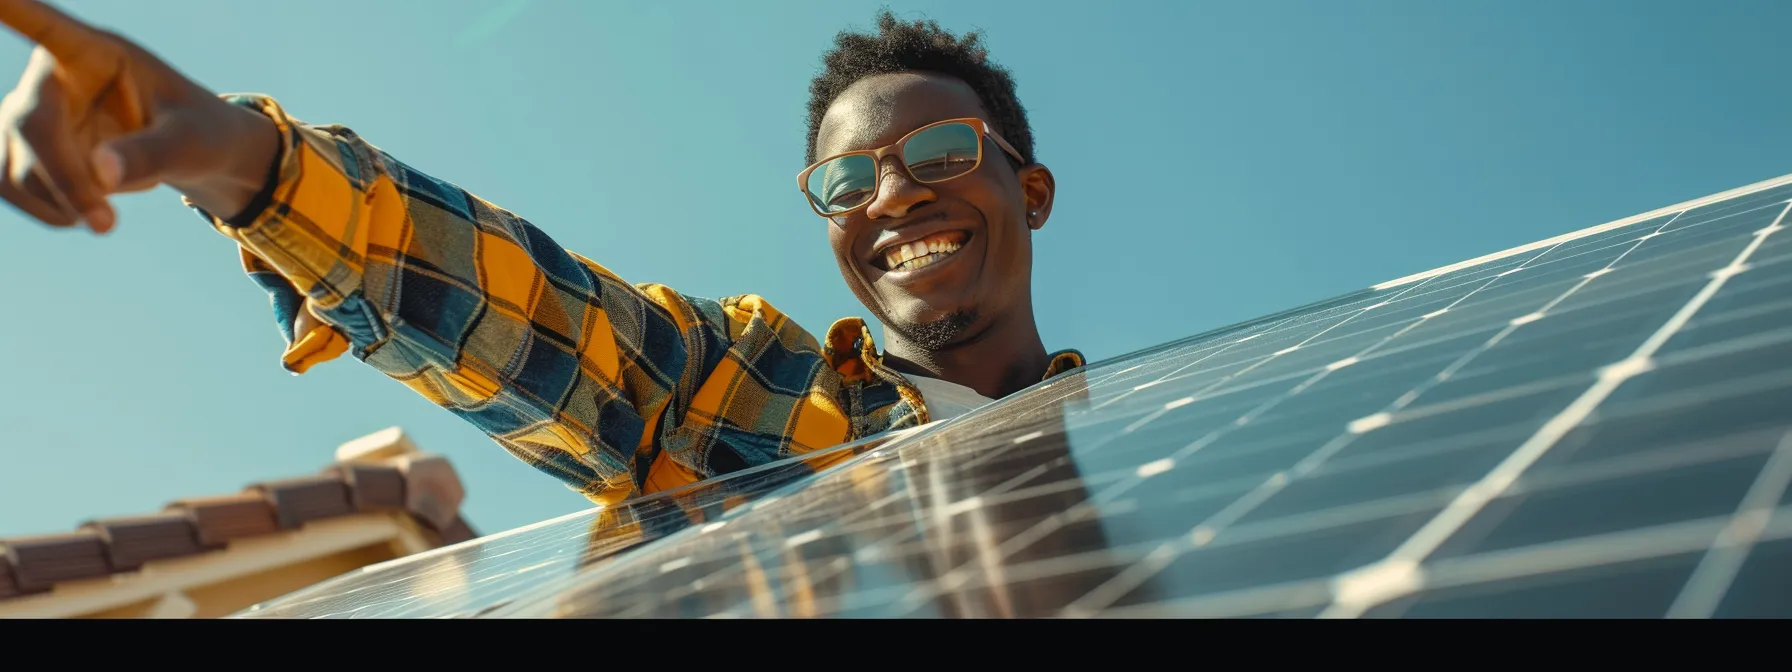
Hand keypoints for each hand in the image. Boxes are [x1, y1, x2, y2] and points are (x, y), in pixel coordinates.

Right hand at [0, 0, 278, 233]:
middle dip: (66, 179)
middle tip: (108, 224)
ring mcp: (29, 113)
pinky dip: (47, 210)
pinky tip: (82, 215)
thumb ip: (152, 152)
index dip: (13, 7)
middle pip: (31, 125)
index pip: (45, 25)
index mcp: (96, 53)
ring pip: (16, 165)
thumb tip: (100, 173)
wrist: (191, 154)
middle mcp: (52, 77)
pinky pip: (8, 185)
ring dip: (60, 201)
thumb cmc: (199, 132)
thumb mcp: (192, 141)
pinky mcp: (20, 149)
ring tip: (108, 217)